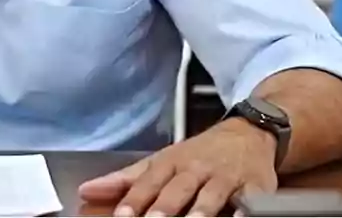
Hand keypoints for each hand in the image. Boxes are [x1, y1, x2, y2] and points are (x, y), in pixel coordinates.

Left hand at [78, 119, 278, 216]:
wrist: (248, 132)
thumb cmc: (199, 154)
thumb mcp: (161, 161)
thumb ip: (126, 180)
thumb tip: (86, 191)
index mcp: (171, 163)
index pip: (149, 182)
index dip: (135, 199)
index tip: (121, 216)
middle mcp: (196, 169)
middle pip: (178, 189)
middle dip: (164, 208)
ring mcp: (225, 177)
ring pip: (211, 196)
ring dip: (200, 212)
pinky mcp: (254, 186)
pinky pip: (249, 201)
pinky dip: (244, 211)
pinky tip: (239, 217)